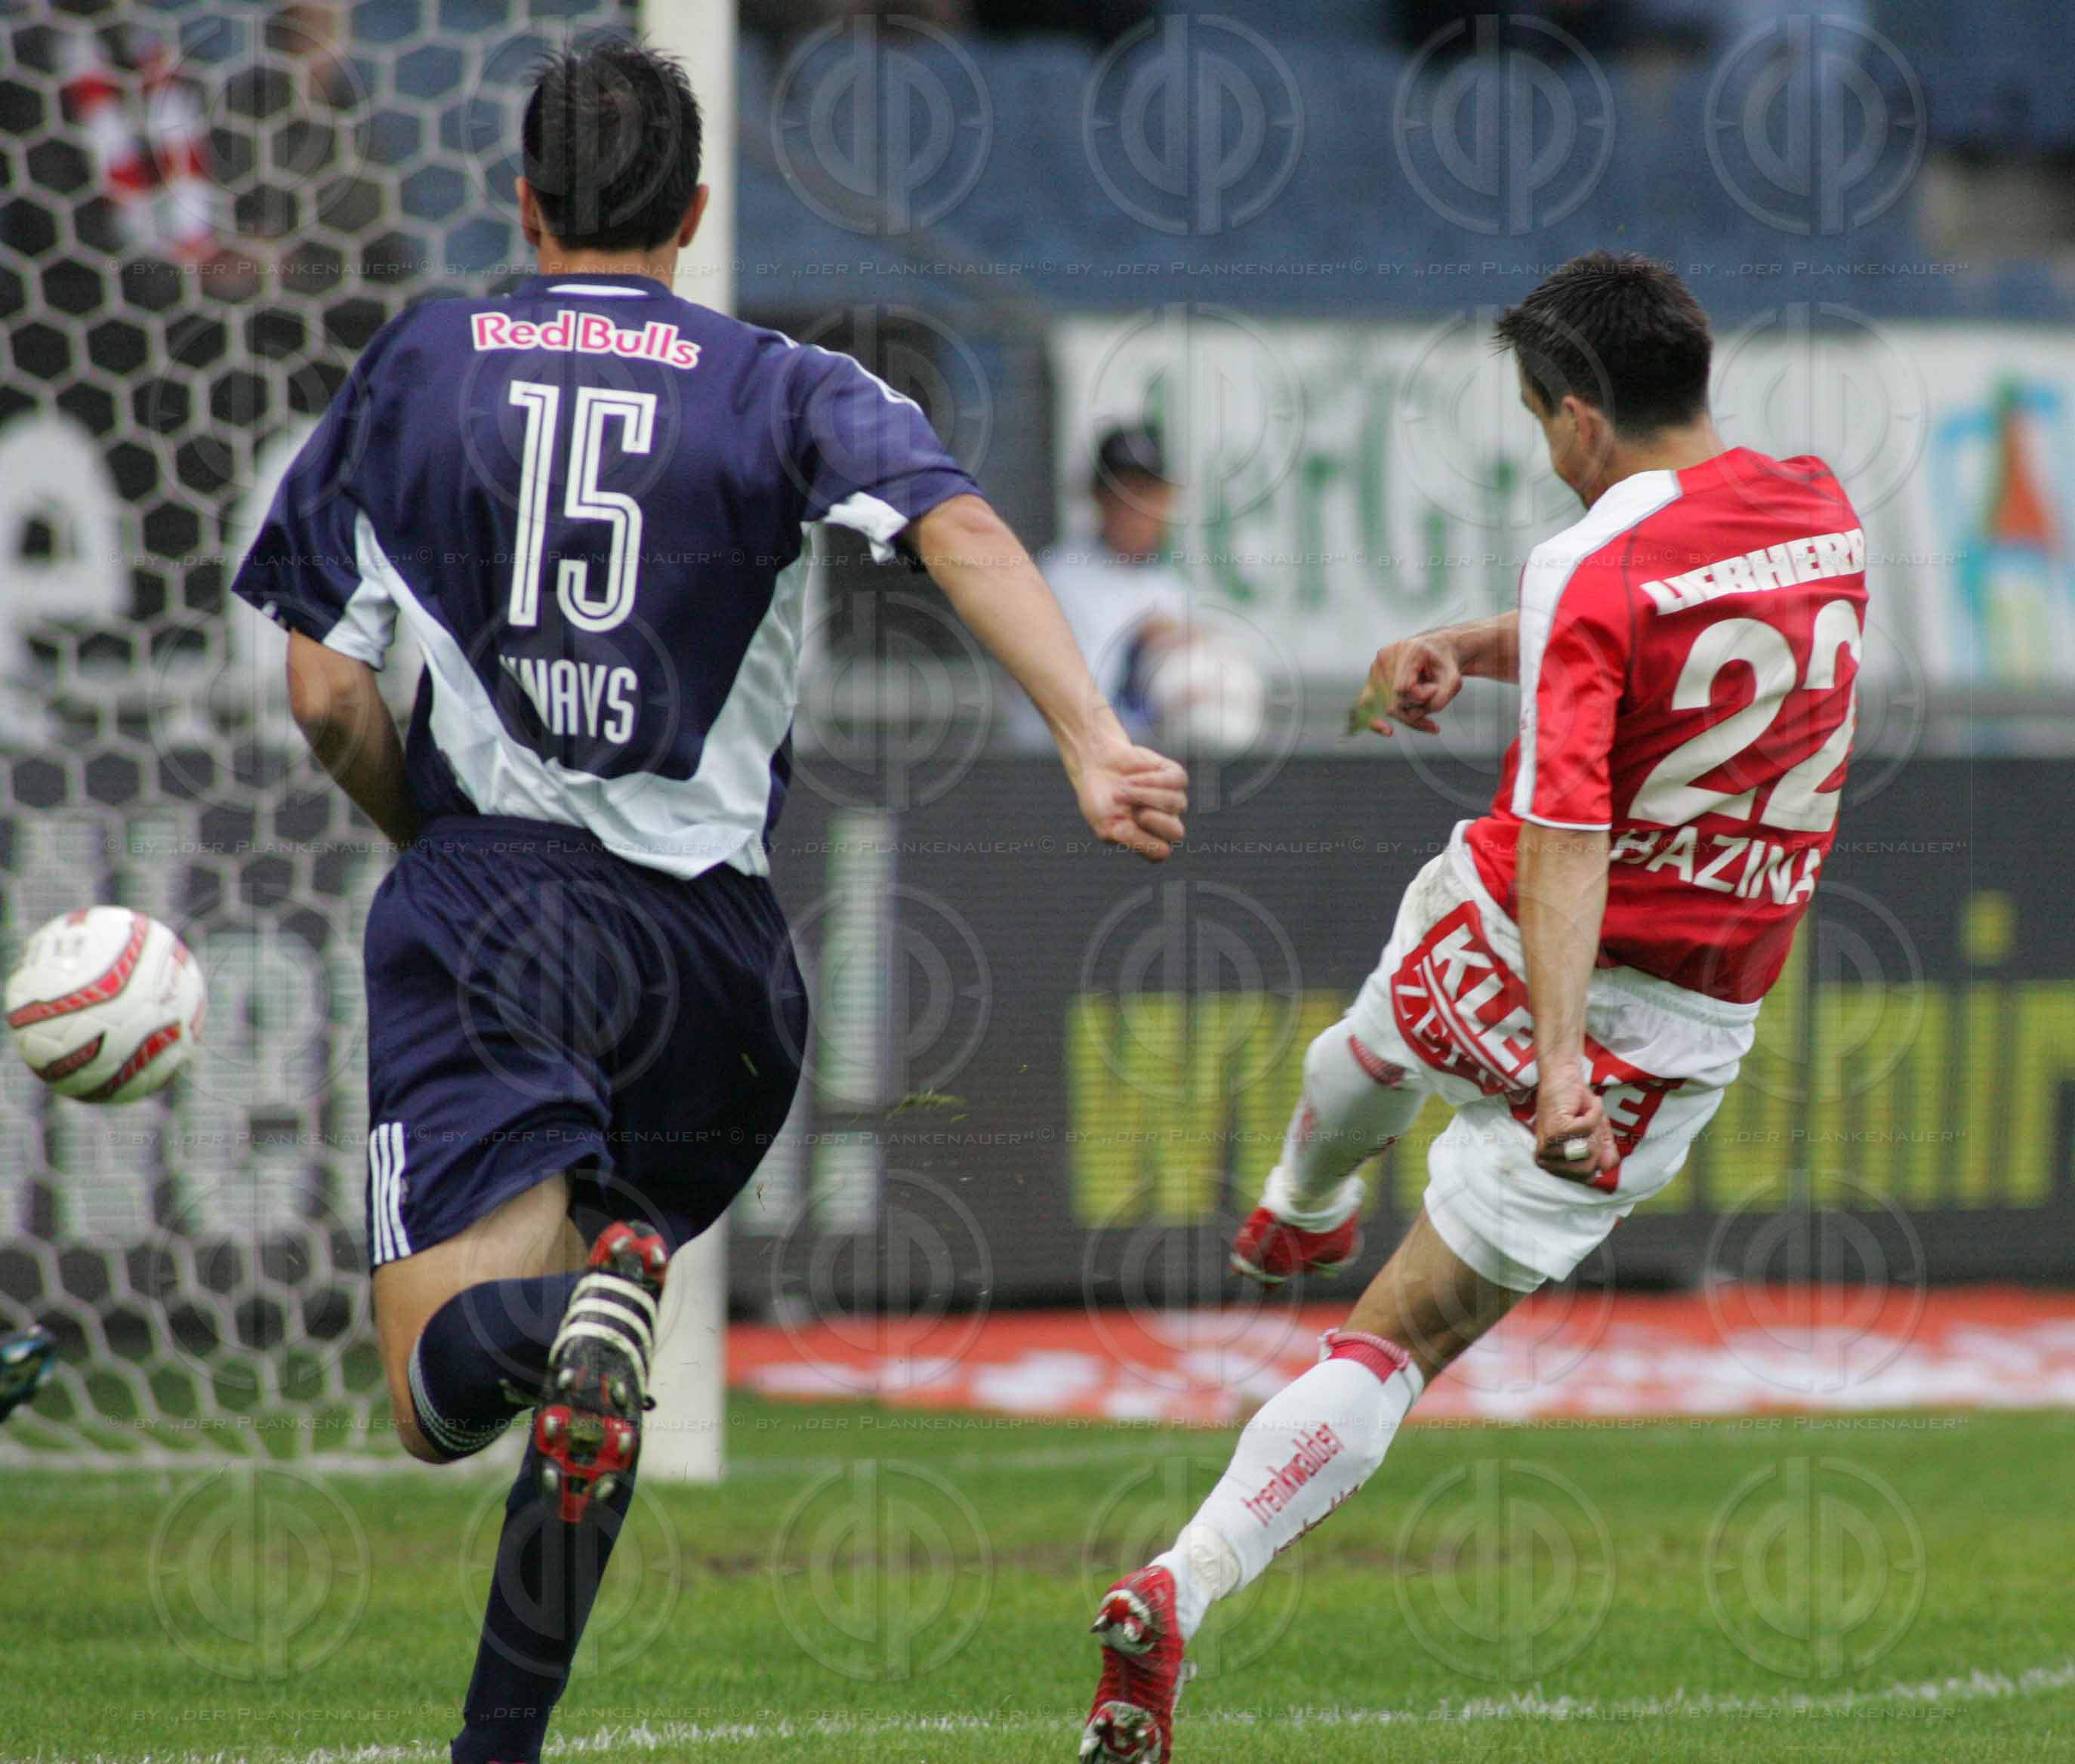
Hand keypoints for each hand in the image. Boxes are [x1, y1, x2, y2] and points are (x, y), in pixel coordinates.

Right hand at [1070, 734, 1187, 861]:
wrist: (1096, 765)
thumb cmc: (1101, 800)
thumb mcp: (1108, 827)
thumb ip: (1132, 840)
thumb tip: (1164, 851)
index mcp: (1149, 840)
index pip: (1161, 852)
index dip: (1145, 841)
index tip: (1124, 825)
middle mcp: (1165, 821)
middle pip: (1176, 833)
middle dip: (1153, 820)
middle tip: (1132, 810)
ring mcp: (1173, 799)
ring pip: (1176, 804)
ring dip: (1145, 795)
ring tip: (1122, 788)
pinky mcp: (1175, 776)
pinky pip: (1176, 782)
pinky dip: (1151, 780)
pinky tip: (1132, 778)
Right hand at [1347, 633, 1463, 737]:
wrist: (1436, 652)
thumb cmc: (1444, 665)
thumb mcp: (1454, 680)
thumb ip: (1442, 698)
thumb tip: (1415, 715)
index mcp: (1408, 650)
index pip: (1403, 687)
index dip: (1421, 697)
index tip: (1435, 690)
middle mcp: (1385, 656)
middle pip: (1393, 700)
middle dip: (1416, 708)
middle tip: (1432, 696)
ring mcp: (1375, 668)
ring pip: (1385, 707)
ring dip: (1407, 714)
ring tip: (1424, 708)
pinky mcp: (1371, 680)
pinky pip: (1366, 706)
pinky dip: (1376, 721)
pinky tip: (1387, 731)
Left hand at [1532, 1066, 1616, 1181]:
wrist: (1565, 1078)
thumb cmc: (1579, 1107)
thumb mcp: (1597, 1135)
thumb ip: (1605, 1154)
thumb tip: (1606, 1168)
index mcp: (1552, 1165)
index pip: (1585, 1178)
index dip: (1597, 1157)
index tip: (1591, 1137)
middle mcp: (1545, 1159)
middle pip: (1587, 1169)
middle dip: (1598, 1144)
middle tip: (1588, 1124)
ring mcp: (1548, 1146)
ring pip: (1589, 1152)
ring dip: (1595, 1128)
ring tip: (1584, 1115)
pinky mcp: (1555, 1130)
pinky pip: (1588, 1131)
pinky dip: (1595, 1114)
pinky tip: (1587, 1106)